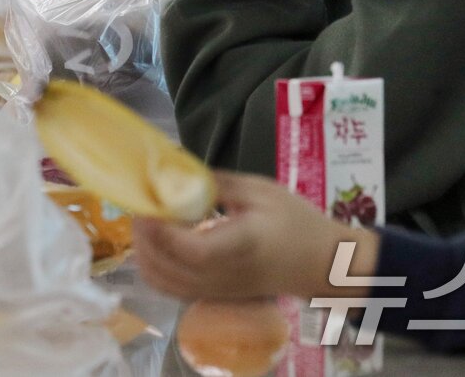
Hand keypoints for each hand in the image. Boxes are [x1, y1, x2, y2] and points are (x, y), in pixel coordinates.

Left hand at [133, 172, 379, 301]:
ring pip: (165, 283)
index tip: (147, 206)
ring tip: (147, 222)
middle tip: (141, 206)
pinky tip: (158, 243)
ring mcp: (217, 291)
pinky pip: (172, 289)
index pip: (193, 250)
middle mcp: (225, 274)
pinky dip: (155, 268)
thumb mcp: (261, 191)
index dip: (162, 231)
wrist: (323, 264)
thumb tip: (175, 169)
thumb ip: (216, 184)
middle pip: (168, 269)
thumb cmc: (297, 222)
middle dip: (144, 238)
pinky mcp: (214, 296)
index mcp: (241, 245)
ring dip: (145, 253)